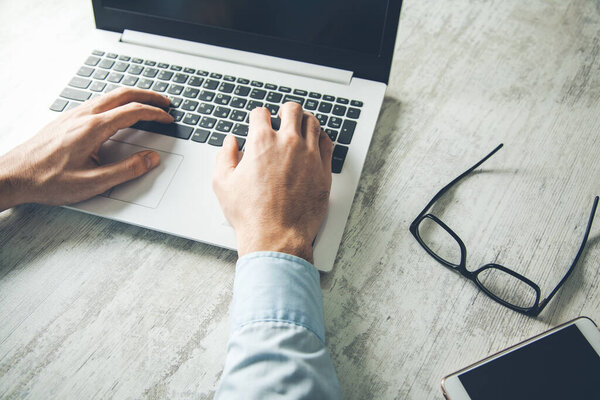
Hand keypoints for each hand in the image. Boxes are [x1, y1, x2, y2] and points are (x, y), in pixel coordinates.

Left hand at [0, 88, 172, 210]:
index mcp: (93, 128)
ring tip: (146, 103)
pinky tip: (117, 111)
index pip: (133, 111)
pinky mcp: (66, 119)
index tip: (167, 118)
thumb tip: (150, 159)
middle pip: (123, 94)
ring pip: (109, 95)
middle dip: (148, 95)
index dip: (155, 114)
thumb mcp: (93, 183)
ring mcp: (73, 115)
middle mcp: (83, 116)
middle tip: (164, 102)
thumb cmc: (47, 180)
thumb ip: (127, 170)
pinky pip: (97, 101)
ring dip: (132, 96)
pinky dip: (116, 101)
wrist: (13, 175)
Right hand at [212, 102, 332, 262]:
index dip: (257, 116)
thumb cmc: (251, 215)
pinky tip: (316, 141)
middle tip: (283, 115)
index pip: (261, 113)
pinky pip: (327, 142)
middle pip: (291, 110)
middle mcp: (288, 143)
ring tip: (300, 125)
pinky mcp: (324, 169)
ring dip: (304, 120)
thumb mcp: (223, 184)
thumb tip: (230, 142)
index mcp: (261, 142)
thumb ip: (224, 157)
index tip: (259, 121)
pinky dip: (321, 137)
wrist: (276, 236)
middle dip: (284, 111)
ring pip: (312, 122)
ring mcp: (309, 155)